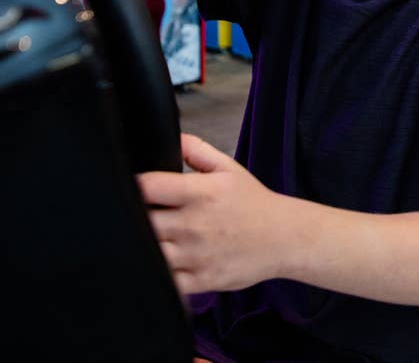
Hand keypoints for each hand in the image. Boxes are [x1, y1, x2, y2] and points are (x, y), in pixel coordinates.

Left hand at [138, 134, 286, 294]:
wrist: (284, 237)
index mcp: (201, 193)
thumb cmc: (254, 203)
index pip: (148, 186)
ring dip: (145, 246)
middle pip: (142, 222)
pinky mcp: (202, 280)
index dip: (133, 186)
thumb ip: (196, 150)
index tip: (133, 188)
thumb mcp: (228, 168)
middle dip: (135, 218)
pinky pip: (167, 281)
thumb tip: (172, 137)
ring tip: (150, 239)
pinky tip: (162, 264)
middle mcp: (195, 224)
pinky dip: (159, 275)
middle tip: (138, 215)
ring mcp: (197, 255)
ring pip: (151, 253)